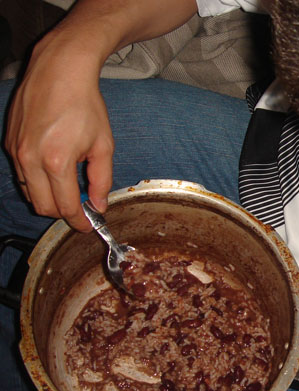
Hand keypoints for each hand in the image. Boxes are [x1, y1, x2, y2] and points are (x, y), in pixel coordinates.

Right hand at [4, 31, 114, 231]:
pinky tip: (53, 168)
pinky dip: (36, 179)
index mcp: (56, 162)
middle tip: (80, 209)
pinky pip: (22, 173)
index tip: (87, 225)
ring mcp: (15, 150)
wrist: (59, 71)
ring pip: (29, 192)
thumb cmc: (85, 105)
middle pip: (42, 206)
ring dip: (48, 196)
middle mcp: (30, 159)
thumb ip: (101, 180)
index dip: (78, 221)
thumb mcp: (103, 145)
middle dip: (62, 213)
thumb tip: (99, 205)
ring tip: (68, 188)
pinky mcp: (8, 142)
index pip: (65, 207)